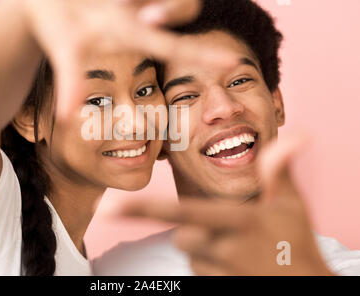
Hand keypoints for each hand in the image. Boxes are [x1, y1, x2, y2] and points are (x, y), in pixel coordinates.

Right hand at [18, 0, 212, 118]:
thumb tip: (66, 120)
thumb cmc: (56, 28)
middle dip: (164, 6)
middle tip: (120, 0)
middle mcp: (145, 11)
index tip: (233, 63)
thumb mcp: (66, 52)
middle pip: (186, 6)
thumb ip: (70, 83)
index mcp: (135, 35)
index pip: (178, 47)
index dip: (205, 56)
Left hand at [119, 133, 334, 274]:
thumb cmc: (298, 242)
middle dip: (195, 229)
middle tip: (229, 230)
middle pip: (182, 235)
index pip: (181, 213)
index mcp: (239, 221)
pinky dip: (210, 266)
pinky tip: (236, 265)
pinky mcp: (217, 288)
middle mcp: (226, 249)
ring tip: (238, 247)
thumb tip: (293, 135)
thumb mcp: (290, 205)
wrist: (306, 286)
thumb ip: (279, 172)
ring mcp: (221, 273)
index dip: (143, 209)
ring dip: (205, 248)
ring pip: (189, 253)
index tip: (108, 209)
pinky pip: (199, 272)